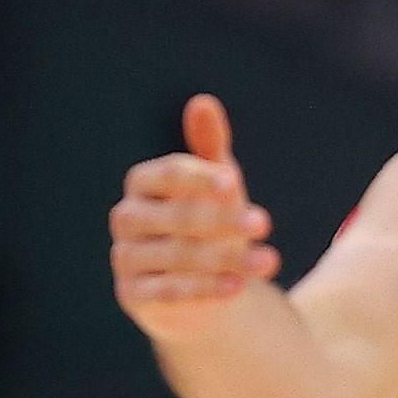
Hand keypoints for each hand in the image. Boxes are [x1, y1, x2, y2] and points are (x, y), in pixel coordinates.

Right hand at [111, 94, 280, 342]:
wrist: (204, 290)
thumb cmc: (211, 227)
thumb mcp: (217, 188)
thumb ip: (211, 150)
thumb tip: (203, 103)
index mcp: (143, 184)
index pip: (167, 174)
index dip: (199, 178)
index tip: (234, 182)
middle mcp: (127, 218)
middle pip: (173, 216)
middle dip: (222, 220)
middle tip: (265, 223)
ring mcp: (126, 257)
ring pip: (175, 256)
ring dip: (226, 258)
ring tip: (271, 260)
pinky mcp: (133, 294)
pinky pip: (168, 291)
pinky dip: (204, 289)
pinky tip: (238, 287)